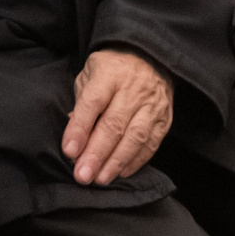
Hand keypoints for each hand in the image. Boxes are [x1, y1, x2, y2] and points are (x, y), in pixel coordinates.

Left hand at [63, 48, 173, 184]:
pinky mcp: (165, 118)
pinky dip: (136, 160)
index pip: (93, 102)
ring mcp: (152, 104)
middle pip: (114, 124)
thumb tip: (75, 137)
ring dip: (116, 161)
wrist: (150, 56)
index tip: (69, 151)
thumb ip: (82, 103)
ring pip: (135, 137)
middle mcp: (133, 89)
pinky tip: (121, 172)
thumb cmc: (112, 69)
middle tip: (82, 175)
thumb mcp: (90, 73)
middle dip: (96, 153)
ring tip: (100, 179)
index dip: (80, 127)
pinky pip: (152, 143)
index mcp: (109, 73)